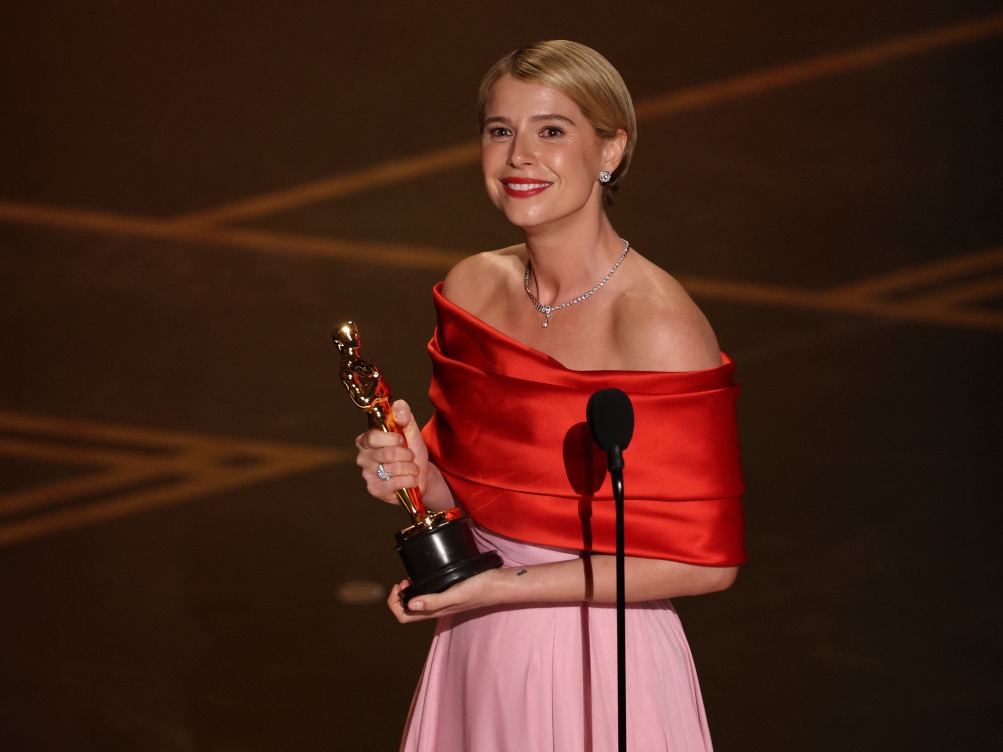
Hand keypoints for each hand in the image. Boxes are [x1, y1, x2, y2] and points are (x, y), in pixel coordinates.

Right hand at [354, 399, 428, 503]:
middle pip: (387, 453)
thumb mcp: (411, 432)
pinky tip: (410, 480)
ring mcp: (367, 475)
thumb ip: (405, 416)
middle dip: (406, 454)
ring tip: (411, 468)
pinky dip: (410, 480)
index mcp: (366, 441)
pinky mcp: (375, 489)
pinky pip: (397, 482)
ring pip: (394, 468)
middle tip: (410, 456)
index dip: (392, 439)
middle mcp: (362, 458)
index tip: (402, 440)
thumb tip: (399, 406)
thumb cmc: (411, 452)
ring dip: (410, 468)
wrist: (421, 476)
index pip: (373, 436)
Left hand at [387, 569, 503, 622]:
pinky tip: (426, 576)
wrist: (499, 585)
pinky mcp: (449, 594)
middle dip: (399, 596)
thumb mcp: (456, 593)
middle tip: (405, 580)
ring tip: (412, 578)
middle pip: (408, 611)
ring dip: (409, 592)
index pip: (404, 617)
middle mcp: (436, 609)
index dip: (395, 602)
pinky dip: (421, 587)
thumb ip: (434, 601)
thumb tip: (409, 604)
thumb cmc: (479, 589)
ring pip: (417, 603)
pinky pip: (429, 596)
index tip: (400, 585)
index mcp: (434, 612)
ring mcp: (443, 602)